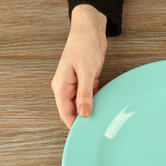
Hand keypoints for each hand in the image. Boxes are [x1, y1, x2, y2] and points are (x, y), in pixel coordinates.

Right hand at [51, 4, 107, 128]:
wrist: (89, 28)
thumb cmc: (84, 45)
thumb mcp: (86, 71)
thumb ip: (85, 93)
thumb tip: (84, 113)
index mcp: (61, 86)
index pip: (65, 113)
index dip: (74, 126)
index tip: (85, 137)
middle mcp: (66, 87)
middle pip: (73, 111)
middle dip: (83, 121)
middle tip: (97, 131)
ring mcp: (76, 84)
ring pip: (82, 105)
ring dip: (90, 112)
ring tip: (102, 122)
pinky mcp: (86, 81)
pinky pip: (89, 97)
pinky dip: (96, 102)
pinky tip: (105, 107)